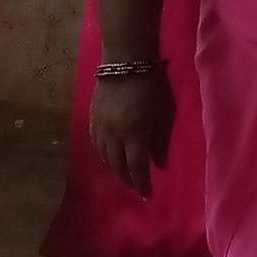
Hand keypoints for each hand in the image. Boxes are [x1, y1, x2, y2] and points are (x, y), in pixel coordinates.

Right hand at [90, 66, 175, 197]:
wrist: (125, 61)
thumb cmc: (152, 85)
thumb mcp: (163, 113)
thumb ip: (160, 140)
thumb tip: (158, 164)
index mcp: (134, 133)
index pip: (136, 167)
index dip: (141, 184)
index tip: (148, 196)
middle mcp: (114, 134)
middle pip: (118, 165)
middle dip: (128, 179)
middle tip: (137, 187)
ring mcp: (101, 126)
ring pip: (105, 156)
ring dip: (115, 169)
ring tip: (125, 175)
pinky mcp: (92, 118)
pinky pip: (96, 144)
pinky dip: (104, 155)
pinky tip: (110, 156)